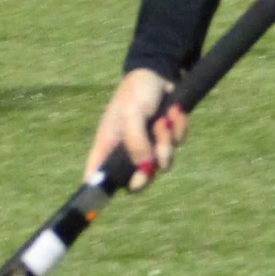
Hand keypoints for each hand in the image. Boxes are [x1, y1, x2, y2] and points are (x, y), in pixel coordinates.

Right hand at [84, 68, 187, 192]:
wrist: (162, 70)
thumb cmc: (138, 91)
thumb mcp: (133, 116)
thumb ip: (136, 144)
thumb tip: (147, 170)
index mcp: (108, 145)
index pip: (96, 176)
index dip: (96, 191)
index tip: (99, 204)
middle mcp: (126, 150)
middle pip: (136, 181)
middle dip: (149, 172)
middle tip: (156, 159)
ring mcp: (148, 145)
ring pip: (161, 164)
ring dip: (167, 143)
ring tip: (164, 121)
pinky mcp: (166, 138)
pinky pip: (177, 146)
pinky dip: (178, 130)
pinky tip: (174, 112)